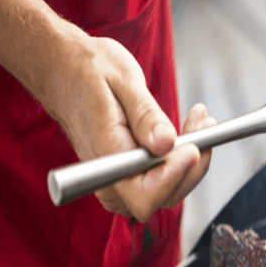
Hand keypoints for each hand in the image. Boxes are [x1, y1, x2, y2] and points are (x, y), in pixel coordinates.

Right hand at [45, 31, 211, 221]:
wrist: (62, 68)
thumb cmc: (86, 69)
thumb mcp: (121, 80)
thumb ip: (145, 116)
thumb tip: (165, 144)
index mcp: (104, 154)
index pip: (143, 194)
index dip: (172, 177)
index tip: (192, 148)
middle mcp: (108, 176)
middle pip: (162, 197)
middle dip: (191, 164)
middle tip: (203, 123)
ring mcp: (117, 180)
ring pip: (167, 192)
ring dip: (191, 162)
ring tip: (198, 121)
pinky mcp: (126, 176)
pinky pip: (161, 182)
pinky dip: (180, 161)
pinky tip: (187, 133)